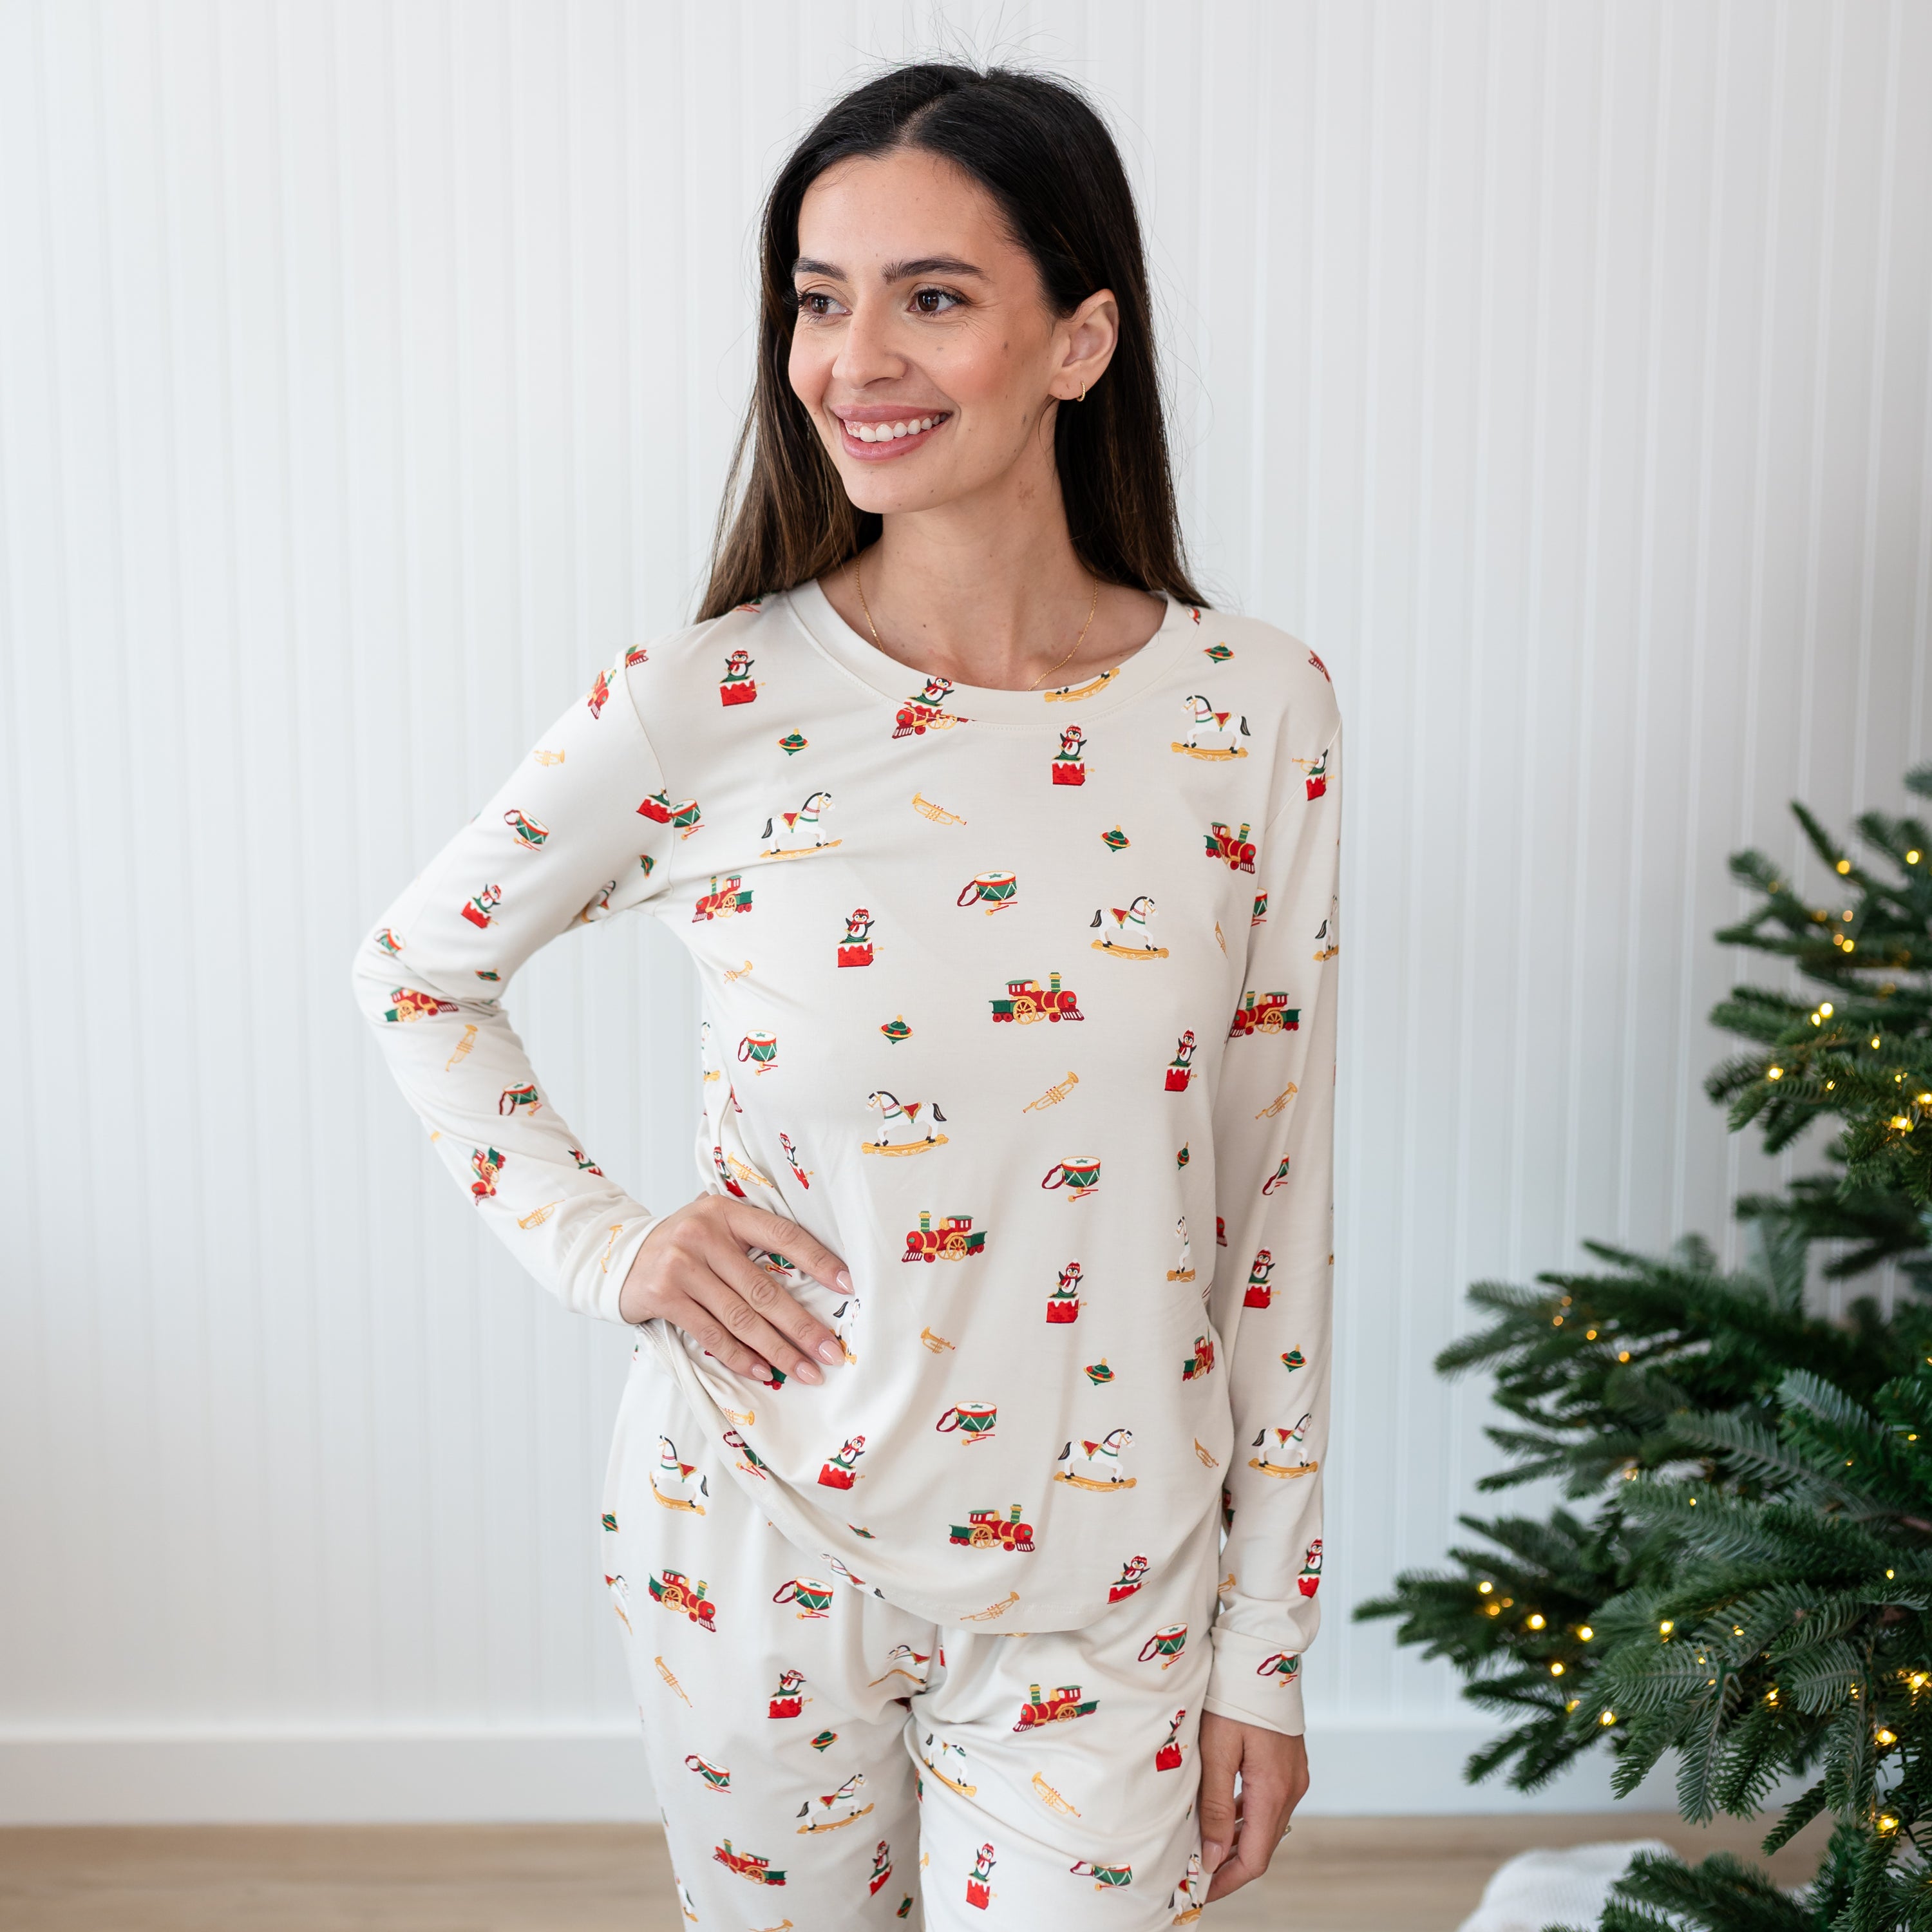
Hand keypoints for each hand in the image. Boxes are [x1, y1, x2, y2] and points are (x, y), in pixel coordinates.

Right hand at [617, 1197, 849, 1385]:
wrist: (617, 1258)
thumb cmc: (681, 1247)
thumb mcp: (714, 1228)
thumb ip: (751, 1241)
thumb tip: (814, 1278)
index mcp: (726, 1212)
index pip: (783, 1235)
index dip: (819, 1261)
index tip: (849, 1286)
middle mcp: (704, 1234)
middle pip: (764, 1289)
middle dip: (802, 1326)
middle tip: (831, 1352)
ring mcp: (681, 1265)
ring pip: (741, 1317)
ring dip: (777, 1350)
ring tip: (805, 1372)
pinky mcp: (664, 1296)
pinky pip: (711, 1333)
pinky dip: (739, 1356)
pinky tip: (762, 1371)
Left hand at [1196, 1712, 1307, 1901]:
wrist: (1263, 1653)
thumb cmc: (1234, 1695)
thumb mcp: (1216, 1749)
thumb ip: (1213, 1805)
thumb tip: (1210, 1856)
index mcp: (1274, 1790)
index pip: (1254, 1858)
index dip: (1226, 1880)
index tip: (1198, 1891)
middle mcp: (1291, 1789)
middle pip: (1261, 1845)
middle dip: (1228, 1865)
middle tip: (1193, 1873)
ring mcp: (1293, 1776)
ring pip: (1264, 1825)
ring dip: (1236, 1841)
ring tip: (1201, 1849)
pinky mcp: (1287, 1764)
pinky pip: (1267, 1803)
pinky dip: (1245, 1817)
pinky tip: (1221, 1816)